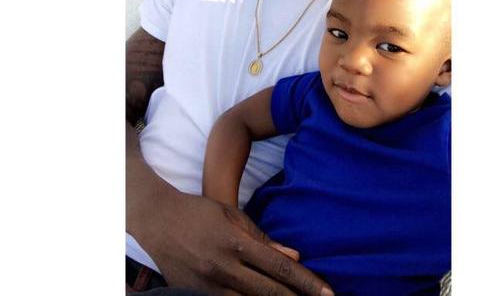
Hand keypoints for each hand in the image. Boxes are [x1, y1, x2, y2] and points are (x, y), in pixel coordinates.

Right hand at [135, 189, 333, 295]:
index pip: (279, 267)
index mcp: (235, 242)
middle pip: (268, 293)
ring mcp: (207, 286)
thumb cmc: (199, 212)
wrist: (157, 219)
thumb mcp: (232, 216)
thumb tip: (293, 255)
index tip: (328, 293)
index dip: (306, 282)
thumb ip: (262, 239)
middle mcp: (223, 267)